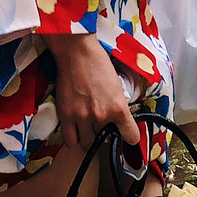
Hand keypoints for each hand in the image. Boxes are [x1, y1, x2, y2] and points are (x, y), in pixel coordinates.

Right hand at [46, 33, 140, 153]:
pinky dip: (73, 138)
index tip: (126, 135)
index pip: (131, 136)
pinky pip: (70, 140)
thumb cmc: (98, 63)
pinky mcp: (66, 115)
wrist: (77, 52)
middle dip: (103, 135)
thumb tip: (117, 120)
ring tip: (87, 127)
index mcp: (119, 108)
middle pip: (104, 141)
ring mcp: (82, 117)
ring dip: (88, 138)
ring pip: (87, 144)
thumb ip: (118, 106)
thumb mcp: (117, 86)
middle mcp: (102, 116)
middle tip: (100, 126)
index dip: (129, 137)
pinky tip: (75, 129)